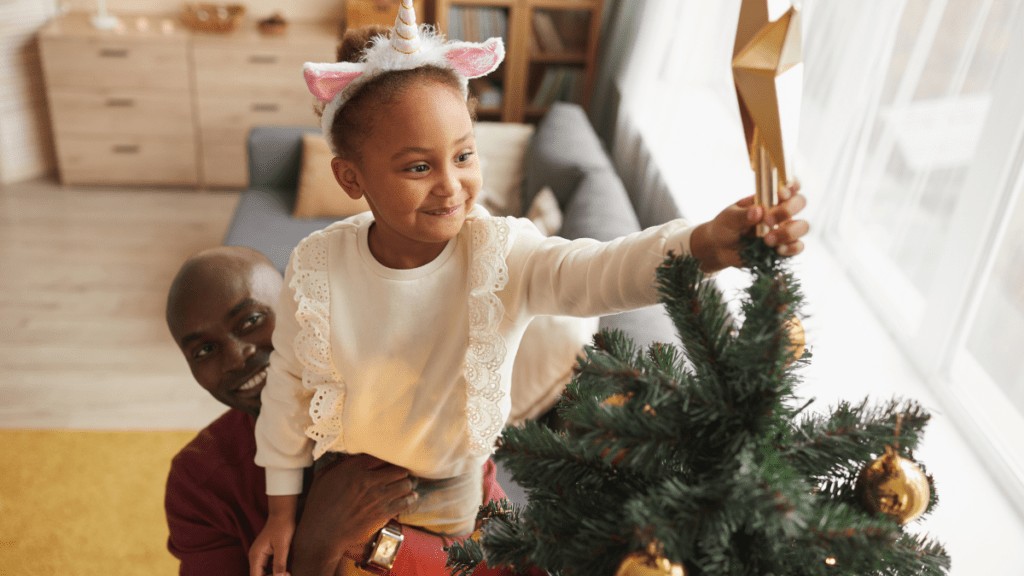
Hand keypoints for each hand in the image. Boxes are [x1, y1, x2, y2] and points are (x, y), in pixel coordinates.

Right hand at [250, 508, 296, 575]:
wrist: (282, 514)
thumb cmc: (282, 527)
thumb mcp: (282, 546)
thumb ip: (279, 563)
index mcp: (255, 556)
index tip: (283, 575)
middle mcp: (254, 557)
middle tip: (287, 574)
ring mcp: (259, 555)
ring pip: (262, 573)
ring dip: (273, 575)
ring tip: (287, 573)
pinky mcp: (264, 554)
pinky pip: (266, 568)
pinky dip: (274, 571)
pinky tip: (284, 570)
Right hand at [290, 454, 417, 575]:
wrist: (322, 534)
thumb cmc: (319, 505)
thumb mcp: (323, 476)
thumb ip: (338, 463)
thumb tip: (350, 455)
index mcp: (354, 469)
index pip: (381, 456)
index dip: (387, 458)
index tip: (388, 462)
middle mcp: (369, 480)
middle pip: (398, 469)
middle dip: (400, 471)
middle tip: (400, 474)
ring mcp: (378, 497)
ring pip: (405, 484)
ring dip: (406, 484)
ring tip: (406, 485)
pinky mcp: (383, 513)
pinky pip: (405, 502)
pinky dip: (409, 499)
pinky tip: (410, 497)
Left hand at [691, 182, 807, 271]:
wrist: (720, 248)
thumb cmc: (726, 226)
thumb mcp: (729, 217)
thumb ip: (742, 215)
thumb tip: (758, 211)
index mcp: (769, 197)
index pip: (789, 184)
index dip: (791, 185)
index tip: (781, 193)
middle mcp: (781, 211)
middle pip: (800, 202)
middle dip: (788, 210)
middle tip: (768, 221)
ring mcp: (785, 229)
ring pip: (802, 226)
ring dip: (788, 232)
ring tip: (767, 240)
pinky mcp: (784, 247)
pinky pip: (798, 247)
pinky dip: (791, 248)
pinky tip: (776, 250)